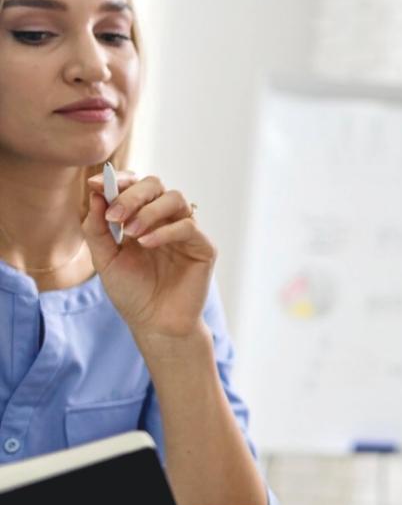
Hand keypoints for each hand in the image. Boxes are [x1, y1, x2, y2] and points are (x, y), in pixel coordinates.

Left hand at [83, 172, 213, 339]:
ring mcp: (185, 231)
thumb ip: (97, 229)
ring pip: (175, 198)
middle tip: (114, 215)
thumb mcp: (105, 259)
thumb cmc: (131, 291)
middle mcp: (165, 219)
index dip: (117, 181)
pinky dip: (165, 231)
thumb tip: (96, 195)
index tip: (96, 184)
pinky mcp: (203, 247)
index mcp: (142, 217)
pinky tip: (146, 244)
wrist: (154, 323)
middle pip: (155, 185)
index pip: (134, 186)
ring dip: (149, 211)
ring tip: (131, 232)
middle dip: (132, 195)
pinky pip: (188, 226)